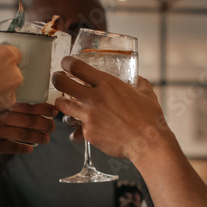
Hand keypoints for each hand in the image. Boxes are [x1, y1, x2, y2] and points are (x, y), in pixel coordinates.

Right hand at [0, 102, 56, 161]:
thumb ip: (4, 110)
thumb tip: (31, 109)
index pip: (24, 105)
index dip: (41, 108)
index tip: (53, 110)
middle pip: (26, 120)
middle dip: (43, 123)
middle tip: (52, 126)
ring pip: (22, 134)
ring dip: (38, 137)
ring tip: (46, 138)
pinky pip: (12, 147)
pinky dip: (23, 148)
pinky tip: (29, 149)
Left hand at [52, 56, 171, 160]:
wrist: (148, 143)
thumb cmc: (150, 118)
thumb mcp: (146, 92)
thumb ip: (138, 83)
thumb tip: (136, 79)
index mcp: (107, 84)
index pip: (77, 67)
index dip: (67, 63)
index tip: (65, 63)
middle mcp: (94, 98)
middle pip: (62, 83)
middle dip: (57, 79)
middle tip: (58, 80)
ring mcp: (89, 116)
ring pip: (62, 106)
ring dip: (62, 103)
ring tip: (66, 103)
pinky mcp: (88, 133)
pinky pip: (76, 129)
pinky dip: (79, 129)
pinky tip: (86, 128)